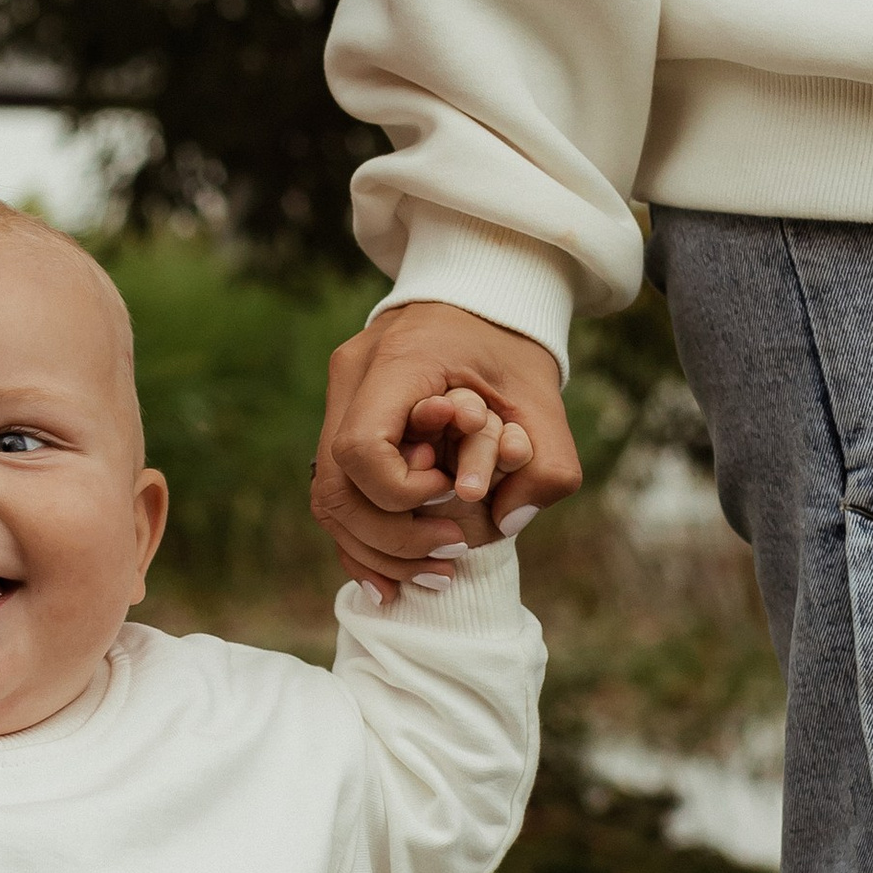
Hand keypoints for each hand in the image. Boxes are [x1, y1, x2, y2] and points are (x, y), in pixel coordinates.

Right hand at [313, 300, 581, 601]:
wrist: (480, 294)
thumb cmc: (510, 344)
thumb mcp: (542, 395)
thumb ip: (545, 459)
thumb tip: (506, 524)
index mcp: (395, 359)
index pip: (360, 450)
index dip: (401, 493)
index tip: (452, 493)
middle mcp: (351, 376)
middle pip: (334, 486)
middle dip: (390, 538)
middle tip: (450, 555)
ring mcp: (337, 397)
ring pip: (327, 498)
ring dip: (377, 549)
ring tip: (434, 573)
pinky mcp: (339, 420)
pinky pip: (334, 493)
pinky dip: (363, 540)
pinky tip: (392, 578)